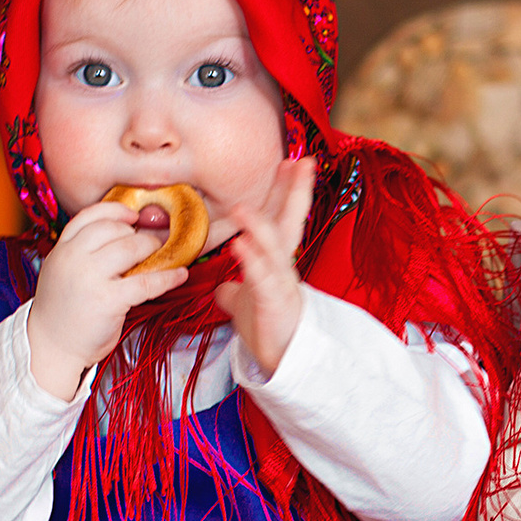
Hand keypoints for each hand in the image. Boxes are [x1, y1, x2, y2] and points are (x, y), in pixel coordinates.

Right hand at [24, 199, 189, 398]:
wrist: (51, 347)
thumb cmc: (64, 311)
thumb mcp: (64, 272)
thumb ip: (84, 253)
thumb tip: (128, 235)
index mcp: (62, 249)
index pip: (89, 216)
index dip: (116, 211)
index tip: (133, 215)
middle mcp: (73, 258)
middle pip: (114, 229)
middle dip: (139, 233)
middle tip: (155, 241)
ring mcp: (90, 278)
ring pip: (131, 248)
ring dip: (153, 249)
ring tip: (164, 255)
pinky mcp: (108, 300)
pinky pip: (146, 282)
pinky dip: (168, 277)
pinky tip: (179, 275)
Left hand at [215, 158, 317, 374]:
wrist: (283, 358)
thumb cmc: (269, 328)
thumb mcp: (247, 304)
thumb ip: (235, 291)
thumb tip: (221, 289)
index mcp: (277, 262)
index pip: (282, 219)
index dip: (286, 192)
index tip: (289, 163)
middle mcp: (283, 266)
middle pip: (290, 223)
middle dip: (295, 193)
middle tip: (299, 162)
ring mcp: (281, 283)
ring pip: (274, 248)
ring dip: (260, 225)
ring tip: (243, 205)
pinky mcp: (274, 303)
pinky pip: (261, 278)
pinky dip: (251, 260)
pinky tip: (239, 244)